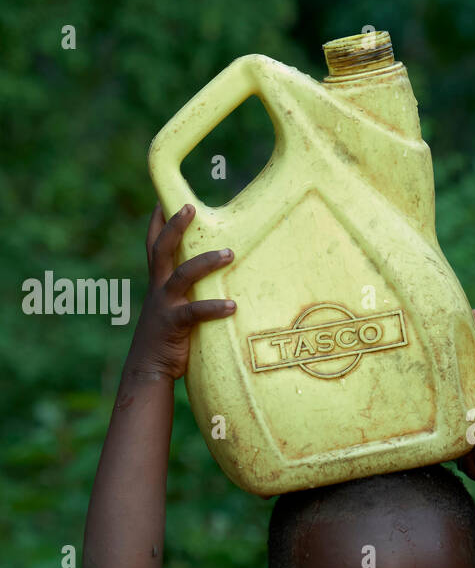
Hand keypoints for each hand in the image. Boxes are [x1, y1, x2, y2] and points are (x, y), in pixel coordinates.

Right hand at [127, 203, 235, 380]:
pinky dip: (214, 309)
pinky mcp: (174, 324)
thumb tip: (219, 280)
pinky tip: (232, 307)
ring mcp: (165, 304)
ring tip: (229, 254)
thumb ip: (190, 292)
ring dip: (206, 262)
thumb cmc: (168, 337)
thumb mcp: (174, 308)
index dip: (156, 221)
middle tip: (190, 207)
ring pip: (183, 274)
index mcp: (158, 281)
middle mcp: (159, 288)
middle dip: (174, 226)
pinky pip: (195, 312)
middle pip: (162, 248)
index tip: (162, 198)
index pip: (153, 244)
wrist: (148, 369)